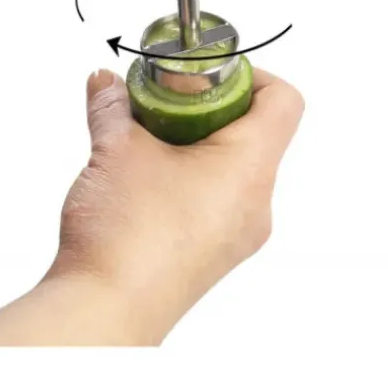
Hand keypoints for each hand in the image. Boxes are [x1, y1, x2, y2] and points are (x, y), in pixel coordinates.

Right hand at [0, 67, 302, 345]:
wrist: (104, 312)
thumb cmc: (125, 239)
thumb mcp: (115, 149)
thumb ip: (112, 105)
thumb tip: (106, 84)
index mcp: (249, 168)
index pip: (283, 101)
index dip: (250, 75)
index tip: (208, 75)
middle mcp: (256, 204)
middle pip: (256, 132)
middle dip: (209, 107)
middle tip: (168, 102)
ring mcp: (237, 234)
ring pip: (234, 168)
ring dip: (196, 143)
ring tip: (149, 141)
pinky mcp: (214, 253)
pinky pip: (218, 199)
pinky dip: (191, 176)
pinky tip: (147, 178)